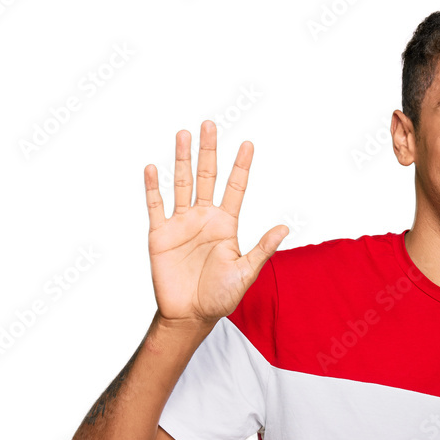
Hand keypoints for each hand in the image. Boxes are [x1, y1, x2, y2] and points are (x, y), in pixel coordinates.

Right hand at [144, 120, 288, 325]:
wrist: (190, 315)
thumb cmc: (220, 296)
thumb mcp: (245, 272)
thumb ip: (262, 249)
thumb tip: (285, 228)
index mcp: (225, 225)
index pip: (235, 189)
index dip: (240, 167)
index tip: (248, 144)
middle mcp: (204, 218)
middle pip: (206, 177)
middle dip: (208, 152)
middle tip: (209, 124)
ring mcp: (181, 224)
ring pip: (181, 184)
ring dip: (181, 160)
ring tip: (183, 134)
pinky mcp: (160, 235)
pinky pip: (156, 206)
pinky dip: (153, 188)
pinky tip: (153, 168)